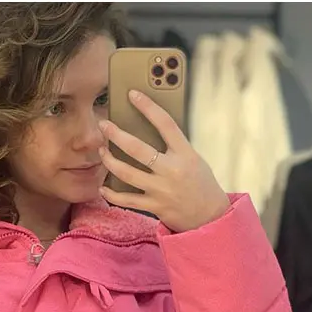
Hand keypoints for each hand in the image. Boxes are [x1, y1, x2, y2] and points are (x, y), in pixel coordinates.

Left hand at [98, 90, 230, 232]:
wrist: (210, 216)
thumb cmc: (200, 183)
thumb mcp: (193, 159)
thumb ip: (173, 147)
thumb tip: (146, 130)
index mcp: (185, 154)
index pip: (165, 124)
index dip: (148, 107)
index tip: (132, 94)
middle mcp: (172, 170)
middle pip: (138, 149)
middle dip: (117, 135)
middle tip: (103, 125)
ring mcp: (161, 190)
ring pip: (127, 173)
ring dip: (110, 161)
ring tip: (102, 151)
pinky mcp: (154, 206)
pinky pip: (127, 200)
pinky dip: (111, 194)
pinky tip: (102, 186)